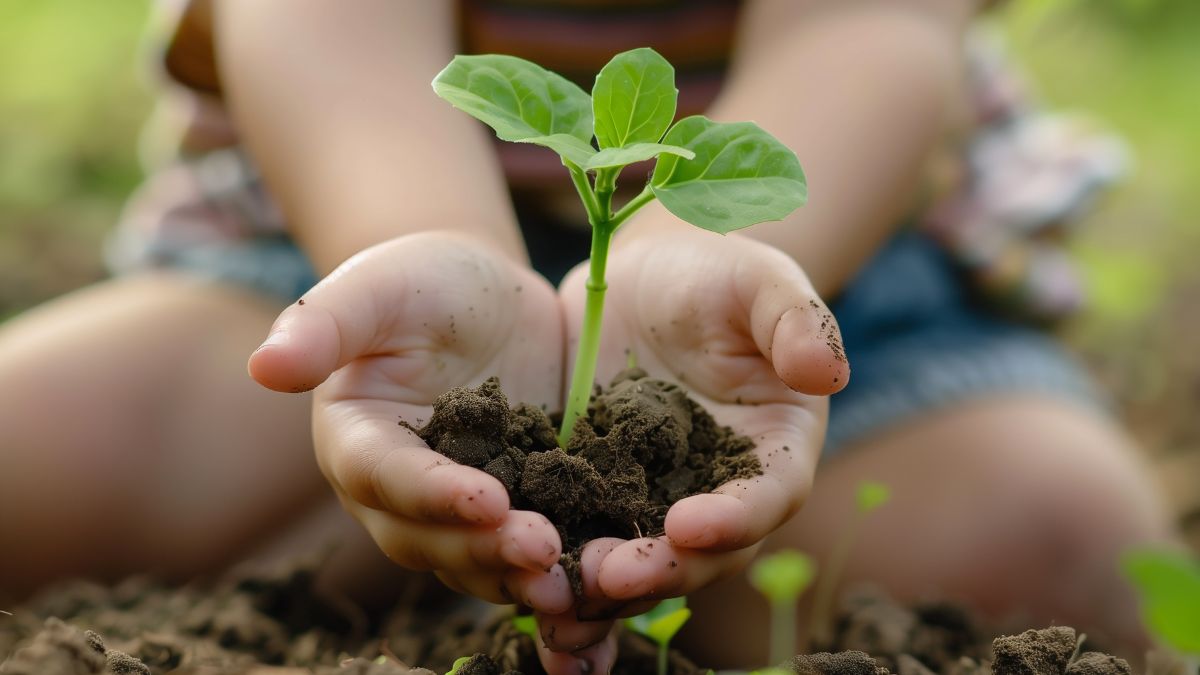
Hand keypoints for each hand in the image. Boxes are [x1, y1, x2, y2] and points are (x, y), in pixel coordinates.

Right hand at [248, 232, 572, 615]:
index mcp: (357, 443)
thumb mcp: (377, 287)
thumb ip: (324, 323)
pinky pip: (532, 552)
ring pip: (481, 561)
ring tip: (573, 584)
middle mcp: (400, 495)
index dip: (431, 494)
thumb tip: (263, 365)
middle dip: (486, 549)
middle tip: (543, 550)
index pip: (387, 477)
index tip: (485, 499)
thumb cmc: (419, 281)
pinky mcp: (518, 510)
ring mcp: (458, 512)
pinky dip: (563, 572)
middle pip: (433, 539)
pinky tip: (605, 581)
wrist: (482, 296)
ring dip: (524, 580)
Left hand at [548, 227, 848, 652]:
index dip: (735, 519)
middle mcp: (722, 492)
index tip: (690, 526)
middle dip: (659, 569)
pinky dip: (560, 566)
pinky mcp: (601, 497)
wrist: (643, 281)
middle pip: (703, 553)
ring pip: (640, 559)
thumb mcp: (757, 280)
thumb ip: (794, 319)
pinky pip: (584, 539)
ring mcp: (659, 501)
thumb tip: (827, 372)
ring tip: (557, 595)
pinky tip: (519, 579)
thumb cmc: (715, 275)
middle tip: (607, 575)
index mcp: (774, 449)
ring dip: (604, 586)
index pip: (766, 496)